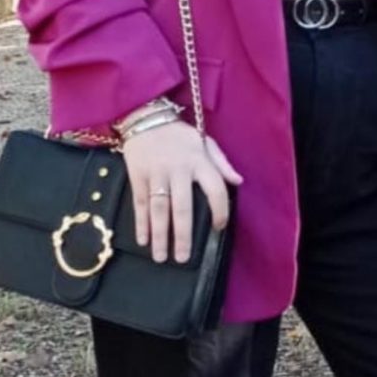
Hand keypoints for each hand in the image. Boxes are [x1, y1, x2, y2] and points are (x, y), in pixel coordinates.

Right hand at [118, 120, 241, 263]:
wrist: (145, 116)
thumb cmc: (178, 134)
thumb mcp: (205, 141)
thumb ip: (222, 163)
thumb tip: (238, 182)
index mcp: (199, 161)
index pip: (215, 189)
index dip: (219, 211)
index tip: (218, 228)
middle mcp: (178, 169)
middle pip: (182, 207)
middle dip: (183, 236)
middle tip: (182, 259)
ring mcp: (156, 173)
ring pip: (159, 209)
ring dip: (160, 235)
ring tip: (161, 258)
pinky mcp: (138, 175)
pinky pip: (140, 203)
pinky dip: (140, 223)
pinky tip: (143, 240)